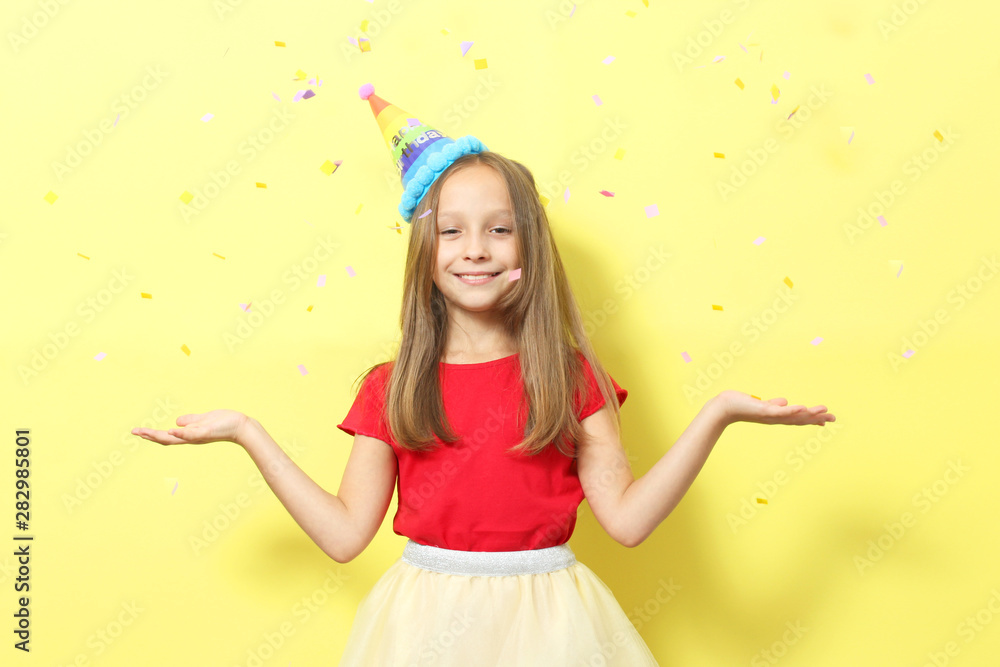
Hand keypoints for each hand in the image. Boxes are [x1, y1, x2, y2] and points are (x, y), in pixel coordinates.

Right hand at [131, 409, 248, 445]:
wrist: (240, 426)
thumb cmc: (223, 422)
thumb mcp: (203, 420)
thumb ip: (190, 421)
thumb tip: (176, 422)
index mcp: (188, 434)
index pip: (166, 436)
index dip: (152, 435)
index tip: (137, 431)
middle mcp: (191, 437)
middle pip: (166, 439)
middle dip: (149, 436)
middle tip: (133, 432)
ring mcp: (197, 436)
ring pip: (175, 438)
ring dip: (159, 435)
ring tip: (144, 432)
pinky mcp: (206, 433)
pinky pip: (191, 434)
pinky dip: (181, 433)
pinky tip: (171, 430)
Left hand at [714, 390, 835, 426]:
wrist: (725, 408)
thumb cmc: (741, 405)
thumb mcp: (762, 405)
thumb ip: (773, 404)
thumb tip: (784, 401)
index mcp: (776, 416)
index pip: (797, 418)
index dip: (812, 418)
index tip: (827, 419)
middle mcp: (775, 418)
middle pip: (799, 419)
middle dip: (817, 418)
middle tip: (833, 417)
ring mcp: (770, 415)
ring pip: (793, 416)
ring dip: (809, 414)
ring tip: (824, 411)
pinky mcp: (763, 410)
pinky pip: (779, 411)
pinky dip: (791, 410)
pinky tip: (802, 407)